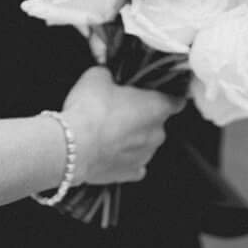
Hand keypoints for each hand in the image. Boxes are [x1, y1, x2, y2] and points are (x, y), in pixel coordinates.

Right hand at [62, 66, 184, 185]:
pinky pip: (132, 164)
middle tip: (116, 109)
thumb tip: (107, 75)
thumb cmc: (89, 110)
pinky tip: (107, 151)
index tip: (152, 93)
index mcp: (157, 107)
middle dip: (139, 116)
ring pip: (144, 143)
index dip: (163, 95)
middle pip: (155, 122)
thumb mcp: (95, 77)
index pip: (175, 100)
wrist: (72, 146)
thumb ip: (108, 74)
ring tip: (104, 131)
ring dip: (129, 137)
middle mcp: (158, 133)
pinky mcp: (130, 173)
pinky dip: (122, 158)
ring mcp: (146, 155)